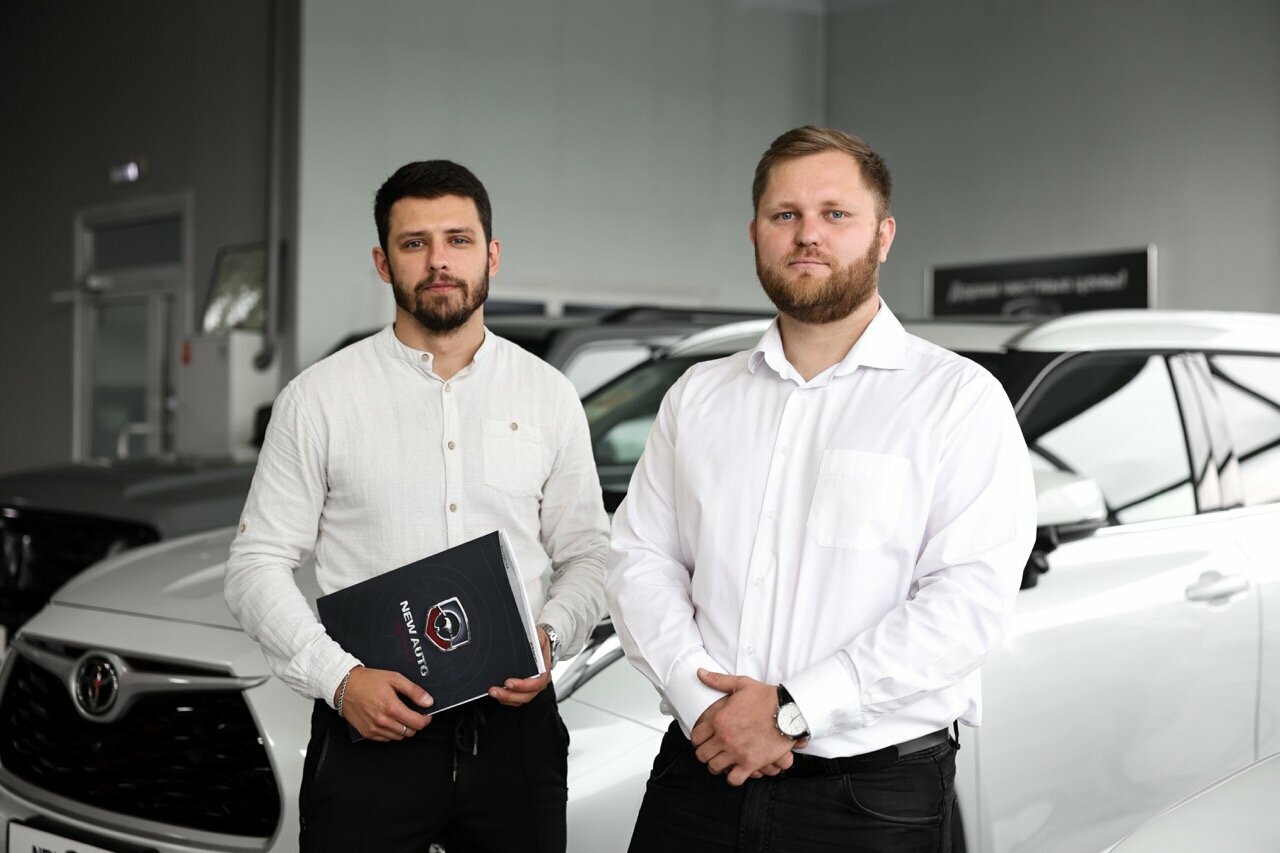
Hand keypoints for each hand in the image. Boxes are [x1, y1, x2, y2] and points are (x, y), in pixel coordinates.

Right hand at [337, 665, 432, 741]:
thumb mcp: (394, 678)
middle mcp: (382, 721)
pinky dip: (391, 732)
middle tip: (412, 713)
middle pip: (409, 732)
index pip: (417, 723)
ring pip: (398, 737)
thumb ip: (414, 691)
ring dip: (403, 728)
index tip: (426, 714)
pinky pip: (386, 739)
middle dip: (415, 723)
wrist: (345, 686)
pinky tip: (389, 720)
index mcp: (391, 707)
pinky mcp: (367, 733)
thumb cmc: (368, 681)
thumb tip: (428, 701)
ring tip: (399, 715)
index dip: (425, 719)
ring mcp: (374, 729)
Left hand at [488, 625, 552, 706]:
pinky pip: (516, 700)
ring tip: (493, 692)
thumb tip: (532, 639)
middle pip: (527, 695)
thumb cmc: (540, 641)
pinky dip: (506, 699)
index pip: (536, 683)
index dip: (522, 685)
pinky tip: (497, 693)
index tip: (508, 682)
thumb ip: (537, 638)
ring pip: (521, 699)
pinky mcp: (524, 690)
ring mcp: (532, 688)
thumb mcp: (539, 635)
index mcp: (544, 670)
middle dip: (509, 695)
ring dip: (506, 698)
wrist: (542, 644)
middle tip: (495, 690)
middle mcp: (540, 682)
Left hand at [690, 669, 796, 785]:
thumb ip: (718, 680)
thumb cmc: (766, 697)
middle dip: (706, 754)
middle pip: (702, 755)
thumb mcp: (740, 684)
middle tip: (713, 751)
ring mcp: (737, 752)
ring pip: (715, 768)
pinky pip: (734, 779)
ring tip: (724, 761)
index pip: (696, 737)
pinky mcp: (751, 763)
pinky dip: (733, 777)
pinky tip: (737, 769)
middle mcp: (725, 737)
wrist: (790, 711)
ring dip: (717, 765)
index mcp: (719, 719)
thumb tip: (700, 673)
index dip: (698, 739)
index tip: (705, 740)